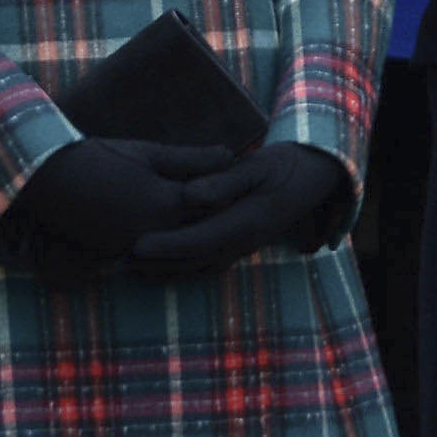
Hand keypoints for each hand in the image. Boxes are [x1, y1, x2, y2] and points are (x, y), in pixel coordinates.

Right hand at [0, 138, 247, 279]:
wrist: (44, 178)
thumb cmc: (97, 157)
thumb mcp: (147, 152)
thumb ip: (191, 158)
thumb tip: (229, 155)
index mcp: (166, 201)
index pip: (213, 205)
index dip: (231, 197)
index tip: (251, 189)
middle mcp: (153, 229)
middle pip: (198, 229)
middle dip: (217, 221)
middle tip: (245, 213)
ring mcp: (131, 245)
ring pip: (175, 245)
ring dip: (192, 239)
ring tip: (216, 230)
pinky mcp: (113, 254)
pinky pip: (149, 255)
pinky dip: (163, 250)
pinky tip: (174, 241)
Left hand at [127, 143, 352, 277]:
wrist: (315, 176)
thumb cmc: (285, 166)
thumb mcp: (258, 166)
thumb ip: (224, 180)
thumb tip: (192, 194)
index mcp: (247, 222)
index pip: (199, 239)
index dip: (166, 245)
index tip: (136, 246)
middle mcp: (245, 242)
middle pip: (194, 261)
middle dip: (158, 264)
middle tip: (121, 262)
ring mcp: (245, 247)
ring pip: (200, 268)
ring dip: (167, 271)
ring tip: (134, 269)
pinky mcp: (243, 246)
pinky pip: (209, 265)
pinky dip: (184, 269)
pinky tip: (165, 267)